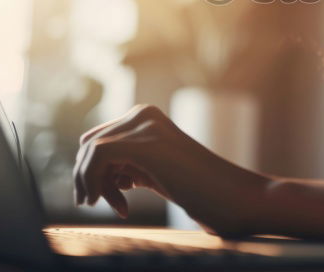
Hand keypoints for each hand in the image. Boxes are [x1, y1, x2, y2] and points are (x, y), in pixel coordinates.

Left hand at [73, 104, 269, 235]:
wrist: (236, 198)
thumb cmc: (202, 192)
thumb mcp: (156, 172)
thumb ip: (128, 164)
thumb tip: (86, 173)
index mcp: (147, 117)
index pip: (97, 139)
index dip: (92, 172)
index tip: (106, 200)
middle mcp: (144, 114)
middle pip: (89, 144)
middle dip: (89, 178)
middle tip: (104, 206)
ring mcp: (145, 125)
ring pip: (90, 152)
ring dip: (95, 186)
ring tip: (121, 208)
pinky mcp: (145, 143)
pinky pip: (97, 157)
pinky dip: (98, 185)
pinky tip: (123, 207)